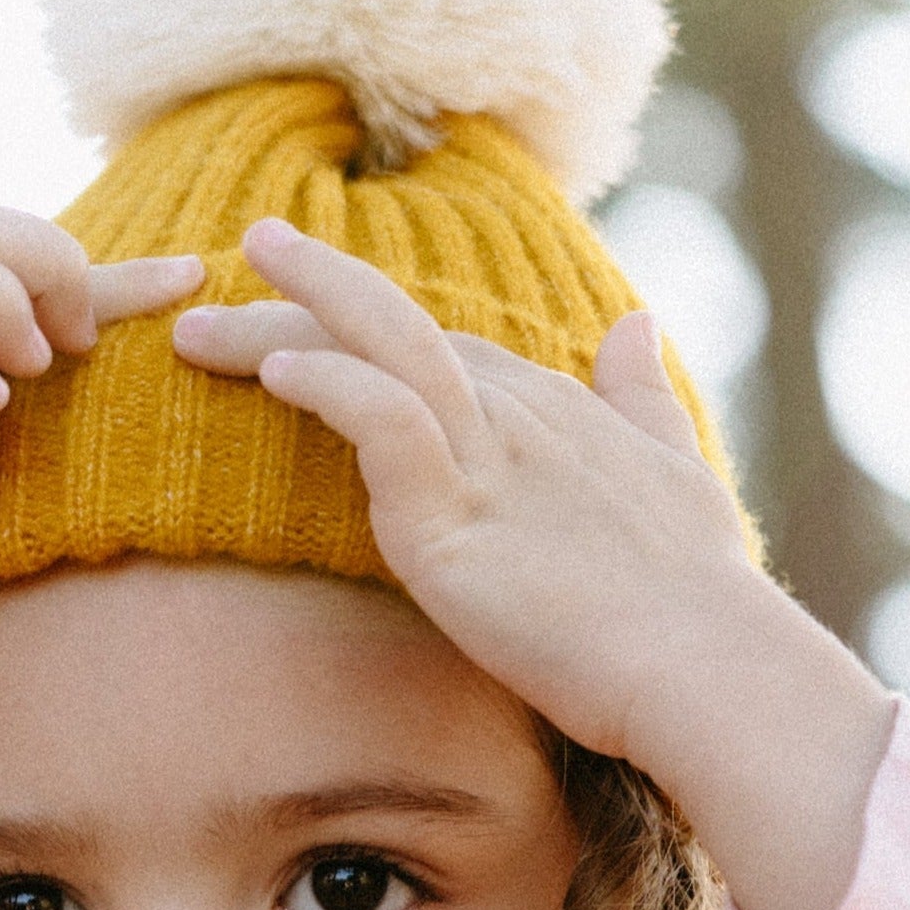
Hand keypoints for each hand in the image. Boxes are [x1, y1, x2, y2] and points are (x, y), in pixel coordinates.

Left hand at [173, 218, 890, 909]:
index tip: (310, 302)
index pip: (445, 345)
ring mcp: (486, 461)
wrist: (706, 663)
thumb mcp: (674, 471)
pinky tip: (277, 373)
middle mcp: (515, 415)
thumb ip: (639, 397)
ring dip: (285, 324)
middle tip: (245, 246)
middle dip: (315, 284)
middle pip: (396, 327)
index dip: (375, 319)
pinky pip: (386, 423)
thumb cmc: (694, 593)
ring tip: (202, 318)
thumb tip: (633, 324)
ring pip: (378, 353)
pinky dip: (330, 387)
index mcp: (551, 410)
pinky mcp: (459, 520)